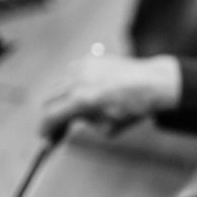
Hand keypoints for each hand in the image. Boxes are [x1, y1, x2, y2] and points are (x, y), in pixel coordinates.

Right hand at [41, 53, 179, 139]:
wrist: (151, 84)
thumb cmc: (132, 109)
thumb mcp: (107, 128)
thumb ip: (85, 124)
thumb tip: (72, 122)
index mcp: (81, 100)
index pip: (50, 116)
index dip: (45, 129)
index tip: (44, 137)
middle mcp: (77, 81)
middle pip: (49, 99)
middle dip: (50, 115)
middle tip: (56, 128)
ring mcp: (82, 67)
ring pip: (57, 85)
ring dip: (59, 99)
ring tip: (71, 111)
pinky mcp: (88, 59)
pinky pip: (69, 73)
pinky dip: (70, 85)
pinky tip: (83, 94)